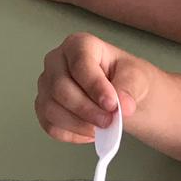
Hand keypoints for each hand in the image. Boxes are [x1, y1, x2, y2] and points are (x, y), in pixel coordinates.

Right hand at [36, 33, 152, 142]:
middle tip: (109, 121)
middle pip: (60, 88)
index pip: (80, 64)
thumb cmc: (126, 79)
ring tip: (102, 128)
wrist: (122, 96)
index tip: (112, 104)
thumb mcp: (137, 78)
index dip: (94, 86)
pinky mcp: (44, 107)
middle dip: (86, 110)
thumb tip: (122, 107)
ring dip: (79, 125)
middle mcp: (56, 61)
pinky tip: (90, 132)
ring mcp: (46, 85)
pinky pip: (50, 126)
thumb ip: (130, 89)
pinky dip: (72, 135)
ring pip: (51, 109)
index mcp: (78, 45)